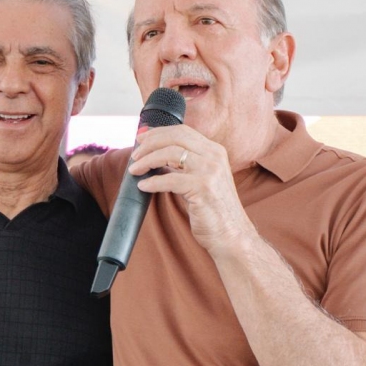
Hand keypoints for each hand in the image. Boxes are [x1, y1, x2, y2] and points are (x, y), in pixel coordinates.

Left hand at [127, 125, 255, 254]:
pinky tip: (143, 186)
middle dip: (150, 144)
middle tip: (134, 155)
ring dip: (147, 160)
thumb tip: (156, 156)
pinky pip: (169, 179)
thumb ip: (184, 166)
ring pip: (170, 153)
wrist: (231, 234)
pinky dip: (152, 182)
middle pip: (175, 137)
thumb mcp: (201, 180)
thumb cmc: (213, 210)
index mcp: (215, 151)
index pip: (182, 131)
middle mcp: (214, 156)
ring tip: (135, 170)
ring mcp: (210, 171)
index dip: (158, 132)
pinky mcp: (203, 188)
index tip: (141, 139)